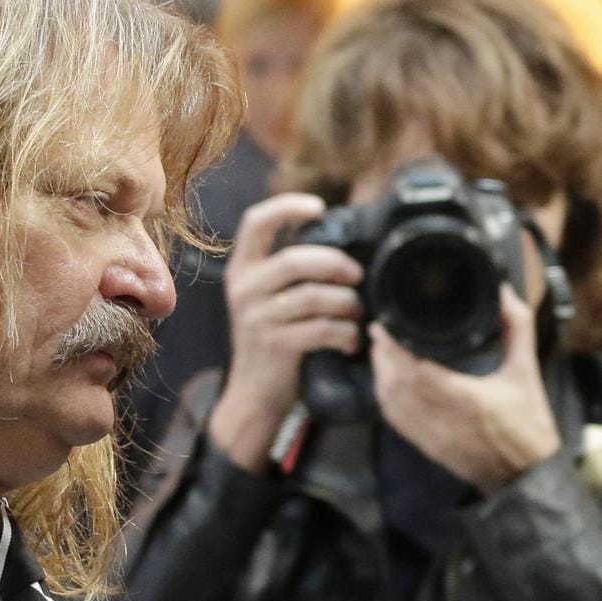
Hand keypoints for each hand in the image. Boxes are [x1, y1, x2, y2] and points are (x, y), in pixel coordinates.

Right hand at [208, 193, 363, 472]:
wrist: (255, 394)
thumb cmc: (274, 339)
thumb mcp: (269, 299)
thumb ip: (291, 272)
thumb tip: (342, 243)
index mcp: (243, 269)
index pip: (256, 222)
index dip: (287, 207)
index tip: (319, 207)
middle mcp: (244, 288)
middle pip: (295, 259)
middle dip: (336, 264)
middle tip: (358, 275)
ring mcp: (257, 318)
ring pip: (313, 296)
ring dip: (346, 303)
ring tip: (358, 313)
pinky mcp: (275, 345)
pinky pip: (321, 330)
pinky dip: (345, 334)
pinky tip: (351, 341)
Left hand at [370, 285, 560, 492]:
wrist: (526, 476)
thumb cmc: (529, 423)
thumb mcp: (527, 372)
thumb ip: (517, 329)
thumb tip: (505, 292)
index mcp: (467, 399)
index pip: (416, 372)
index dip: (394, 348)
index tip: (386, 325)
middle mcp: (443, 420)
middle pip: (395, 386)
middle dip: (382, 356)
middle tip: (380, 331)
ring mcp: (431, 437)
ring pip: (390, 404)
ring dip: (380, 376)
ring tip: (381, 351)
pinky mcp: (427, 448)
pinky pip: (396, 421)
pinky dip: (386, 399)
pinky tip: (387, 382)